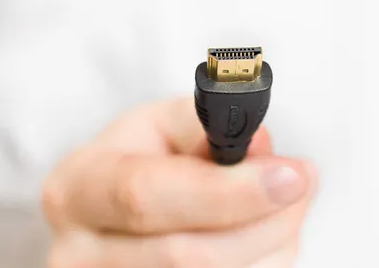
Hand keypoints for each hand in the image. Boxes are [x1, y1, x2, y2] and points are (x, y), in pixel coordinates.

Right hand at [42, 97, 317, 267]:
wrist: (106, 211)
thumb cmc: (136, 160)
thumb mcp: (157, 124)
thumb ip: (206, 126)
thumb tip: (260, 150)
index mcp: (77, 190)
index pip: (146, 197)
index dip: (225, 191)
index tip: (289, 175)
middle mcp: (80, 254)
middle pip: (187, 257)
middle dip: (264, 223)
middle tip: (302, 183)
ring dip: (270, 247)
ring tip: (280, 206)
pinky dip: (261, 265)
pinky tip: (261, 237)